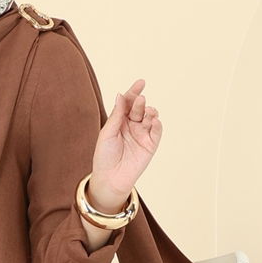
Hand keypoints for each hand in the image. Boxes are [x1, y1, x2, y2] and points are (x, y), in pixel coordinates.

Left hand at [89, 79, 162, 208]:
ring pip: (150, 117)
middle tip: (139, 101)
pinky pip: (157, 130)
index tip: (141, 83)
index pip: (128, 103)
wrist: (110, 179)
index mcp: (119, 121)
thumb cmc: (104, 156)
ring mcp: (142, 134)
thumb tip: (121, 95)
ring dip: (150, 111)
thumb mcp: (107, 133)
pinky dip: (157, 123)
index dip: (134, 92)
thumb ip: (116, 115)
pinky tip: (153, 120)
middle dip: (140, 103)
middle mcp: (131, 126)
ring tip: (148, 111)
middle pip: (138, 108)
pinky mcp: (150, 144)